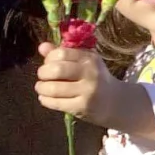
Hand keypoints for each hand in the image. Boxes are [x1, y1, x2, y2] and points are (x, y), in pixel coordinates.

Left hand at [34, 42, 154, 139]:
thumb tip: (42, 47)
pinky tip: (44, 98)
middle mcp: (90, 73)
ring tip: (41, 88)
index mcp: (89, 58)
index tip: (48, 63)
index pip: (61, 53)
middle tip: (42, 76)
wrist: (114, 101)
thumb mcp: (83, 62)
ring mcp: (87, 91)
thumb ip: (62, 53)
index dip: (49, 58)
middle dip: (43, 73)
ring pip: (54, 88)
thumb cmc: (94, 78)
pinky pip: (57, 103)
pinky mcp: (82, 107)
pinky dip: (45, 100)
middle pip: (57, 70)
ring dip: (41, 88)